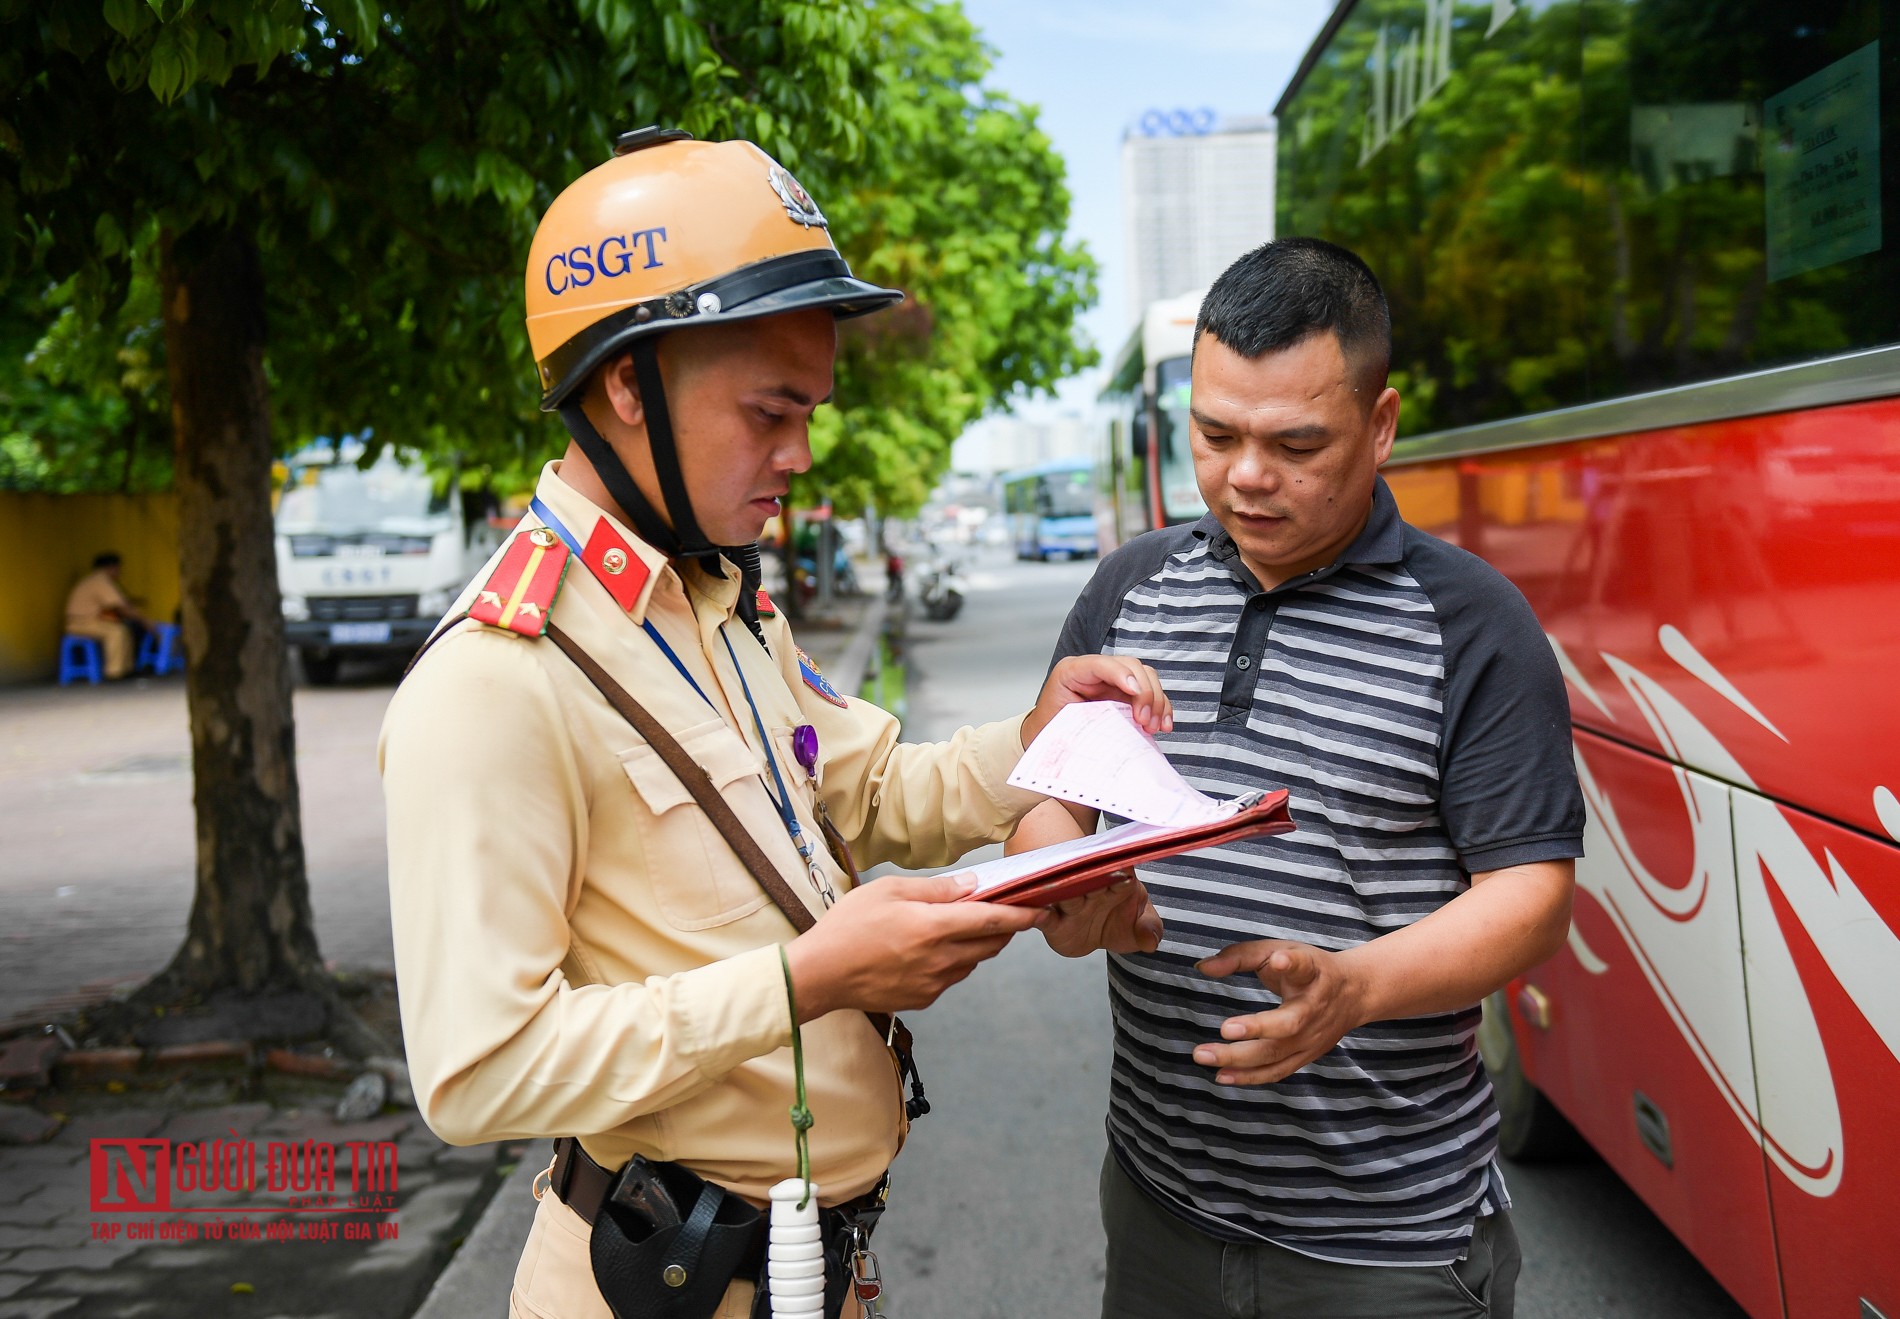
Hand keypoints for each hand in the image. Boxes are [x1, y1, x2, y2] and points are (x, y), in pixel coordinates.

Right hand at [785, 873, 1047, 1021]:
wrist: (820, 975)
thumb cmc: (848, 927)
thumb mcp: (889, 891)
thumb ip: (935, 889)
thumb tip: (971, 886)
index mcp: (933, 927)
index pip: (991, 921)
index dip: (1020, 916)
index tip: (1040, 911)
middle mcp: (940, 959)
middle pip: (990, 945)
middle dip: (1003, 930)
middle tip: (1002, 913)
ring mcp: (933, 983)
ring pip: (972, 962)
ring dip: (977, 946)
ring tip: (957, 928)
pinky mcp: (923, 998)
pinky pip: (952, 977)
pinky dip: (954, 962)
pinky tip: (932, 950)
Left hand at [1022, 656, 1172, 744]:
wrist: (1047, 735)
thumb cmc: (1050, 728)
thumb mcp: (1058, 723)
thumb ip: (1080, 721)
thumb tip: (1112, 732)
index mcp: (1072, 672)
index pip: (1101, 663)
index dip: (1121, 674)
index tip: (1133, 692)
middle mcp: (1096, 672)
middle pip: (1131, 666)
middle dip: (1144, 692)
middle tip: (1143, 720)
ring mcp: (1113, 681)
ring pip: (1147, 677)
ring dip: (1156, 701)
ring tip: (1151, 727)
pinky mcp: (1126, 695)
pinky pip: (1151, 694)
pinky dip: (1161, 708)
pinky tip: (1163, 724)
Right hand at [1040, 875, 1162, 957]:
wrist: (1093, 934)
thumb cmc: (1119, 920)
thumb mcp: (1140, 926)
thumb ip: (1149, 930)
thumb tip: (1151, 942)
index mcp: (1118, 884)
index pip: (1121, 876)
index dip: (1122, 874)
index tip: (1124, 871)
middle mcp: (1092, 890)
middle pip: (1090, 881)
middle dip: (1091, 879)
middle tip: (1093, 875)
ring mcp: (1072, 905)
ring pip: (1066, 895)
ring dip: (1065, 892)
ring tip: (1063, 890)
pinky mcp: (1054, 923)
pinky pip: (1044, 918)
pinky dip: (1041, 915)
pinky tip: (1042, 914)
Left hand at [1191, 940, 1368, 1084]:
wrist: (1355, 992)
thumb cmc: (1308, 968)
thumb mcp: (1280, 950)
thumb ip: (1240, 956)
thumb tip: (1201, 967)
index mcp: (1311, 973)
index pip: (1303, 966)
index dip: (1291, 963)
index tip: (1278, 960)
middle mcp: (1313, 1008)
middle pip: (1288, 1023)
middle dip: (1257, 1028)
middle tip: (1225, 1028)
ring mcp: (1312, 1037)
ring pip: (1277, 1053)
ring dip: (1239, 1059)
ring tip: (1204, 1056)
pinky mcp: (1306, 1056)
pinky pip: (1277, 1070)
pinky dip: (1249, 1076)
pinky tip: (1221, 1075)